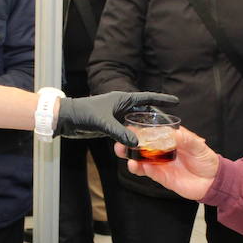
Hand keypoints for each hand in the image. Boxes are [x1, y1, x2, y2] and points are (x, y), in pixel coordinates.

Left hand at [55, 90, 177, 143]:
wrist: (66, 119)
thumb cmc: (83, 113)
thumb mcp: (103, 122)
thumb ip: (119, 132)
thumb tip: (136, 143)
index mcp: (122, 99)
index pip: (147, 98)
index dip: (162, 99)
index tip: (176, 101)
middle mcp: (121, 107)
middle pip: (145, 112)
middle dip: (157, 118)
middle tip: (172, 125)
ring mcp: (116, 117)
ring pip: (136, 123)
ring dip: (146, 130)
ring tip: (160, 137)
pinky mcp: (110, 126)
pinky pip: (127, 131)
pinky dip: (135, 137)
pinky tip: (142, 144)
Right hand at [116, 127, 218, 200]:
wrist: (213, 182)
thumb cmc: (207, 160)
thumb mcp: (198, 146)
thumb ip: (186, 139)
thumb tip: (174, 134)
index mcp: (171, 139)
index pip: (153, 131)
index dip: (141, 128)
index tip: (129, 125)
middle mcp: (163, 150)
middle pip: (142, 145)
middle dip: (129, 143)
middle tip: (120, 142)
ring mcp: (161, 163)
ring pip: (141, 159)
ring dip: (131, 156)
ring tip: (124, 154)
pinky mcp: (161, 176)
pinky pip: (148, 172)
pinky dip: (140, 169)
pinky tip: (135, 165)